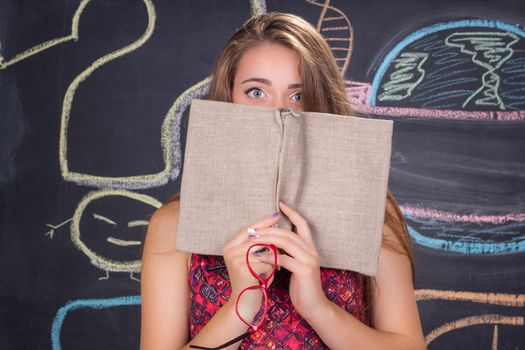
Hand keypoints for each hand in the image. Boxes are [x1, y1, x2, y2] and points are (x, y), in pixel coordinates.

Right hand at [222, 212, 279, 316]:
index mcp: (229, 246)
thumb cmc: (252, 280)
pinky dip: (271, 266)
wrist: (244, 303)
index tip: (277, 215)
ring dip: (273, 253)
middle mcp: (229, 251)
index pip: (248, 229)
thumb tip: (275, 227)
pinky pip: (264, 262)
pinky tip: (273, 273)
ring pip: (261, 248)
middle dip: (271, 234)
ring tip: (282, 256)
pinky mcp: (242, 269)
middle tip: (286, 229)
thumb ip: (259, 245)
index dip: (263, 222)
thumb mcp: (253, 260)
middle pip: (254, 236)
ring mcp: (234, 259)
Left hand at [252, 200, 327, 318]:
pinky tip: (258, 258)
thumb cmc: (302, 287)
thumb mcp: (296, 266)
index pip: (303, 224)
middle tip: (253, 229)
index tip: (280, 204)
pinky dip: (269, 257)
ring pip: (286, 242)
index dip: (292, 213)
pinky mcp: (304, 271)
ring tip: (252, 239)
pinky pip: (284, 259)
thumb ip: (288, 253)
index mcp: (310, 247)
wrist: (314, 307)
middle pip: (288, 232)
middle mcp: (312, 250)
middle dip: (269, 229)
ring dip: (267, 239)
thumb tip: (272, 242)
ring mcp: (309, 260)